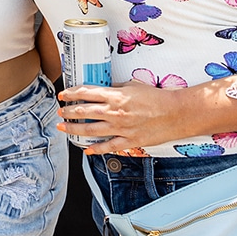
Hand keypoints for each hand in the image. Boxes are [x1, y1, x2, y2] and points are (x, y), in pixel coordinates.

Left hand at [56, 80, 186, 154]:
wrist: (177, 113)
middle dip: (68, 112)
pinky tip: (86, 149)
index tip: (63, 95)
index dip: (71, 94)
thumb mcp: (133, 86)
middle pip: (83, 112)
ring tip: (63, 127)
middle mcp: (115, 112)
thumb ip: (115, 88)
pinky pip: (108, 146)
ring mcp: (121, 128)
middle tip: (59, 112)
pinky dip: (95, 148)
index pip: (86, 93)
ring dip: (74, 129)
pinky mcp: (130, 141)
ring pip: (91, 130)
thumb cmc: (157, 98)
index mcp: (115, 96)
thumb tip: (102, 90)